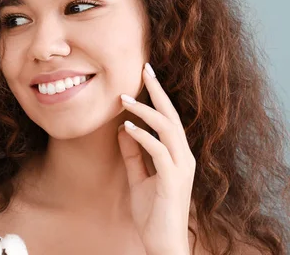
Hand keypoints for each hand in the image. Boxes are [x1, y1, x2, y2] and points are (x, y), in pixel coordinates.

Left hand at [117, 63, 195, 254]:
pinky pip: (158, 151)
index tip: (145, 76)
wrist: (161, 243)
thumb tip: (123, 129)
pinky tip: (127, 128)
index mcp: (177, 155)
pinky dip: (143, 137)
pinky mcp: (173, 180)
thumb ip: (133, 155)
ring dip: (145, 111)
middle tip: (144, 69)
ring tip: (124, 98)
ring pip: (167, 129)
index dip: (157, 97)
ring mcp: (181, 168)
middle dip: (157, 91)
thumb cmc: (152, 213)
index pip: (168, 119)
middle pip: (172, 116)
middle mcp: (183, 157)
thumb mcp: (138, 178)